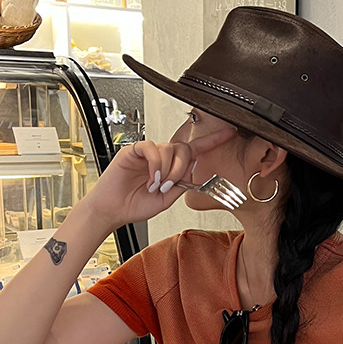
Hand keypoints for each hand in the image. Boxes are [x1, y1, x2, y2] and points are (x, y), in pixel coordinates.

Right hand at [82, 124, 237, 230]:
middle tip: (170, 185)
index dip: (212, 140)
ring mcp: (147, 152)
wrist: (113, 210)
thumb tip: (194, 171)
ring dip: (168, 169)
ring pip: (169, 148)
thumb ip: (181, 184)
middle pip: (184, 148)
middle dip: (182, 167)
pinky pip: (151, 148)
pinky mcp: (133, 150)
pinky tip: (152, 177)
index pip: (195, 149)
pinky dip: (155, 164)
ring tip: (157, 185)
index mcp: (171, 167)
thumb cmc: (135, 205)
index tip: (229, 132)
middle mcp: (161, 157)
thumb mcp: (167, 199)